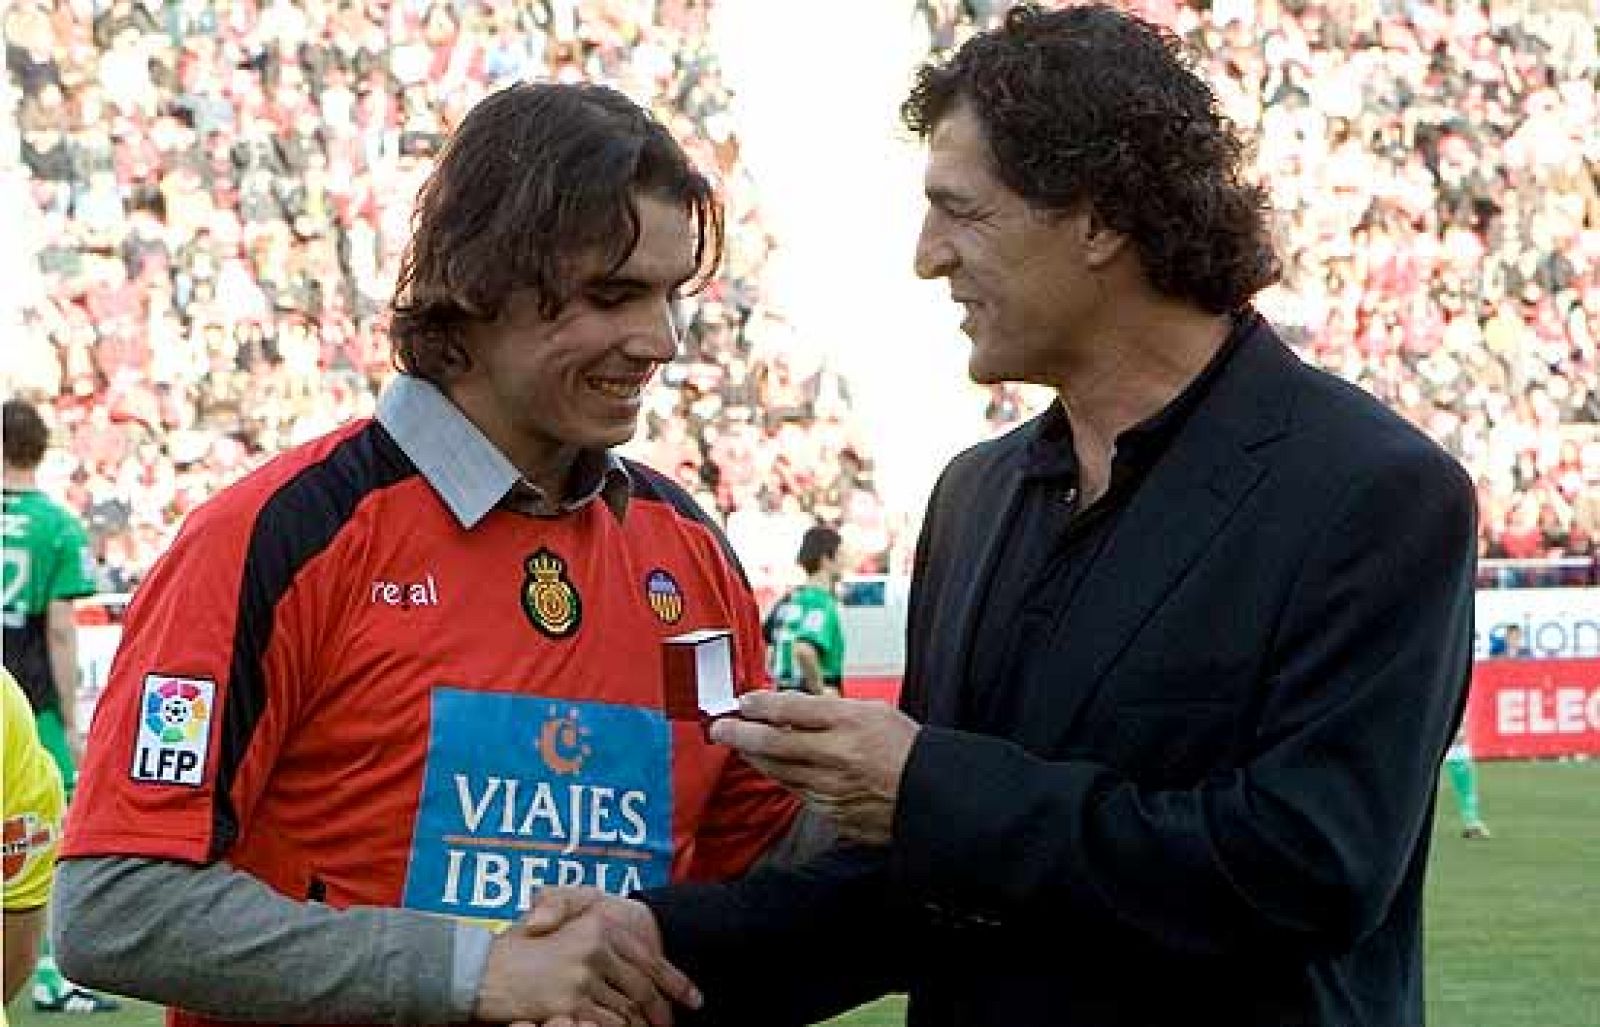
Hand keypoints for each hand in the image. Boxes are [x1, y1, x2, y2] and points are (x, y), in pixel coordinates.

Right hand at [474, 888, 698, 1026]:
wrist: (479, 969)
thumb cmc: (518, 948)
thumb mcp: (558, 921)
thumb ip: (596, 930)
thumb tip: (635, 944)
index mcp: (598, 925)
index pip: (648, 959)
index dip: (676, 983)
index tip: (694, 1000)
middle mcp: (596, 947)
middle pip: (643, 989)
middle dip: (661, 1012)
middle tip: (670, 1026)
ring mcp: (583, 976)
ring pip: (627, 1011)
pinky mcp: (569, 1002)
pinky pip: (606, 1024)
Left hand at [709, 692, 917, 844]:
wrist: (930, 796)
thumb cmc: (902, 748)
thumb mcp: (870, 708)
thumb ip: (827, 691)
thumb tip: (797, 661)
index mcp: (852, 722)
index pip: (793, 707)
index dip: (761, 703)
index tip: (743, 700)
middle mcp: (839, 754)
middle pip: (774, 741)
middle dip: (740, 732)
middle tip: (720, 726)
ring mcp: (834, 787)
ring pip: (778, 770)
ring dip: (754, 756)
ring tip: (739, 744)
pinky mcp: (832, 811)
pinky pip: (796, 791)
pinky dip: (779, 776)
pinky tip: (771, 767)